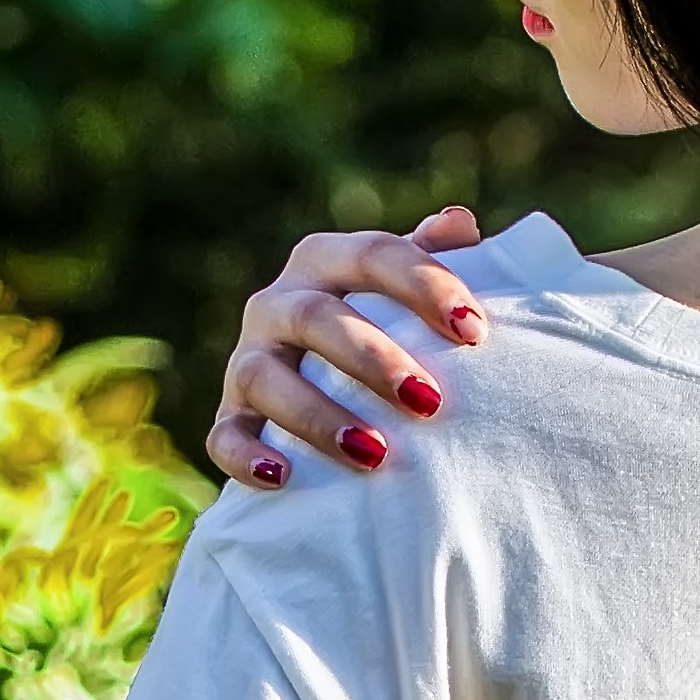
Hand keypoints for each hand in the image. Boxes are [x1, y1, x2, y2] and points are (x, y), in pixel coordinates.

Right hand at [207, 206, 486, 486]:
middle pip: (316, 317)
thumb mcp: (407, 291)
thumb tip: (459, 222)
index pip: (373, 255)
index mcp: (326, 261)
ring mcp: (247, 359)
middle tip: (429, 402)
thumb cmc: (385, 330)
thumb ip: (433, 258)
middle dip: (372, 359)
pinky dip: (247, 455)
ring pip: (265, 377)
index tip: (475, 331)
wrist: (323, 386)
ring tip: (375, 453)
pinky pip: (224, 435)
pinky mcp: (230, 416)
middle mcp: (278, 303)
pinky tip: (283, 476)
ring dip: (317, 415)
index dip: (424, 285)